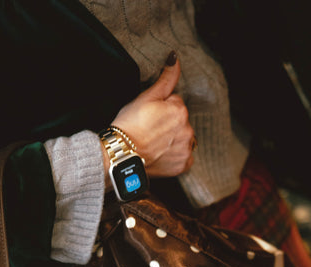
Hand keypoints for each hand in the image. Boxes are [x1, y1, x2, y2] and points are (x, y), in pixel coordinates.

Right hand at [101, 52, 194, 184]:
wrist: (122, 154)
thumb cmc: (130, 124)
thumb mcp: (146, 96)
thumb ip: (166, 78)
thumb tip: (175, 57)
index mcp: (180, 111)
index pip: (176, 104)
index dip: (161, 109)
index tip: (149, 116)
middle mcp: (188, 130)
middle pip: (180, 122)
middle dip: (168, 124)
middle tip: (150, 130)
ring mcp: (186, 149)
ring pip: (182, 139)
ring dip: (172, 140)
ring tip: (154, 143)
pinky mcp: (182, 165)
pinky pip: (184, 158)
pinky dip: (175, 156)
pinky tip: (161, 154)